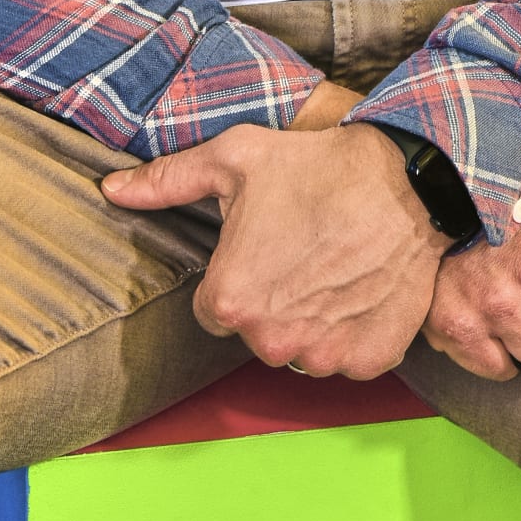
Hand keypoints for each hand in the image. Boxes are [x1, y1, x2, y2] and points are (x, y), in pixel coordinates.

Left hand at [101, 112, 447, 378]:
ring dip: (311, 321)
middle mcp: (272, 341)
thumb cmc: (317, 167)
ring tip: (333, 268)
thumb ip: (168, 181)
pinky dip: (353, 332)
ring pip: (301, 349)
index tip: (264, 248)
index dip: (236, 277)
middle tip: (301, 252)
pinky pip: (347, 358)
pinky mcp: (369, 361)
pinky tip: (361, 288)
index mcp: (230, 300)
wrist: (409, 180)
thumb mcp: (234, 159)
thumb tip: (111, 189)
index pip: (213, 311)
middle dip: (272, 301)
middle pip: (257, 333)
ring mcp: (324, 356)